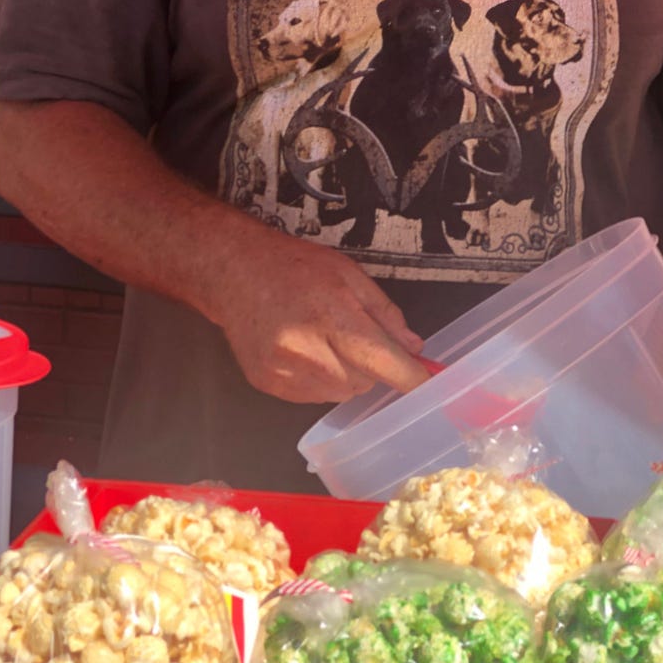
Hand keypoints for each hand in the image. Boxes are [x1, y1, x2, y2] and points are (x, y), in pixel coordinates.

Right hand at [204, 227, 429, 403]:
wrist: (233, 270)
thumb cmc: (292, 265)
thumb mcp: (347, 273)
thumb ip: (383, 312)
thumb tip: (413, 347)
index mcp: (330, 315)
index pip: (382, 360)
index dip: (411, 377)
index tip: (430, 385)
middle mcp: (305, 348)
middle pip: (364, 381)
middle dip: (370, 365)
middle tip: (353, 335)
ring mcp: (283, 370)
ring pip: (340, 393)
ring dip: (345, 374)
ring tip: (323, 339)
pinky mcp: (268, 383)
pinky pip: (313, 396)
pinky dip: (320, 379)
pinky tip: (304, 350)